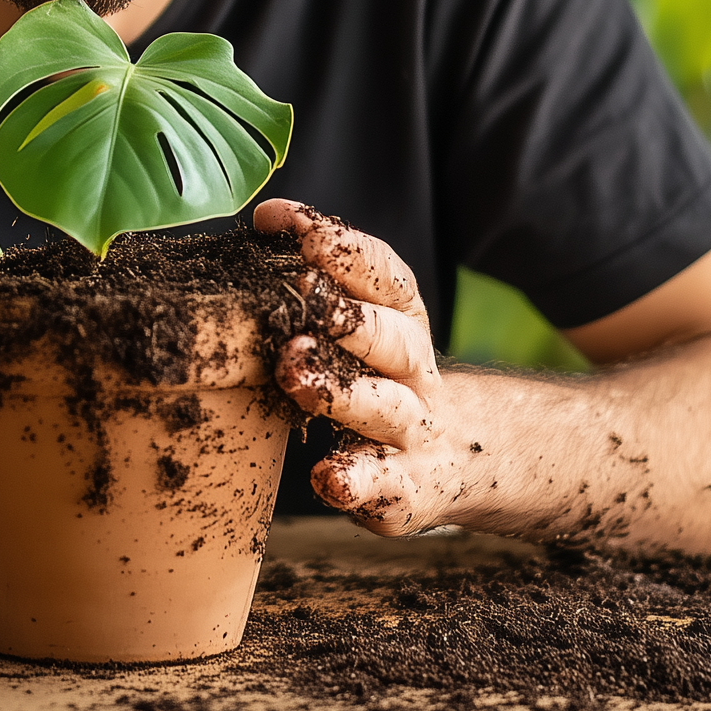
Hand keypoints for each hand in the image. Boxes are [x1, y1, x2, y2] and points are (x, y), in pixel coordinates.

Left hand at [258, 198, 465, 535]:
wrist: (449, 462)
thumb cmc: (376, 382)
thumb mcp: (360, 330)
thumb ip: (318, 290)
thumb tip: (261, 225)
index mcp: (401, 322)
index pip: (381, 275)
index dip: (336, 245)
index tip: (279, 221)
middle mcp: (413, 372)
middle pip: (391, 337)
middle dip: (346, 312)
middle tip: (298, 289)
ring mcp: (412, 432)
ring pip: (386, 406)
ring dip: (341, 389)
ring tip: (294, 370)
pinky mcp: (405, 489)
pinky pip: (386, 485)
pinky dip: (359, 481)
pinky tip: (326, 479)